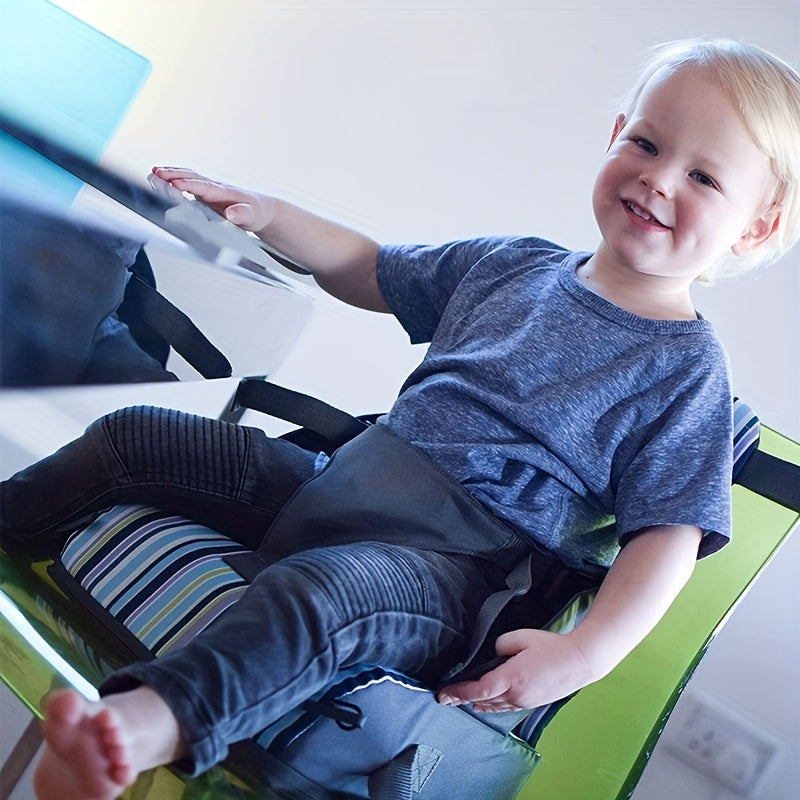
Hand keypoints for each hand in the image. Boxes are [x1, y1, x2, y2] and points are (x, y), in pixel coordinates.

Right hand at [151, 167, 276, 232]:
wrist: (261, 209)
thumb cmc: (257, 213)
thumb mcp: (253, 216)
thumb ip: (242, 215)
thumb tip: (231, 214)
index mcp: (225, 193)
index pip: (205, 187)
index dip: (190, 185)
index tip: (175, 183)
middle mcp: (216, 188)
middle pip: (193, 178)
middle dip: (175, 175)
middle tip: (157, 173)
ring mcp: (210, 190)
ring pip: (189, 177)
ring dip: (172, 174)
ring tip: (154, 173)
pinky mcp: (206, 194)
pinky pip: (189, 183)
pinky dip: (175, 179)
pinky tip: (163, 180)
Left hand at [437, 628, 595, 712]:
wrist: (580, 662)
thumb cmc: (552, 647)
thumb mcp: (522, 637)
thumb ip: (501, 645)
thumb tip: (495, 654)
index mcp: (511, 678)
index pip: (477, 690)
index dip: (457, 693)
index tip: (443, 695)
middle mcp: (516, 695)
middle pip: (482, 700)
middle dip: (462, 699)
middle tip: (446, 698)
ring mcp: (525, 702)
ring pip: (494, 706)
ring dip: (476, 704)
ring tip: (461, 702)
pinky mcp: (532, 703)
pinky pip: (506, 708)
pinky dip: (492, 706)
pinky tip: (486, 705)